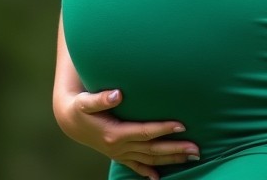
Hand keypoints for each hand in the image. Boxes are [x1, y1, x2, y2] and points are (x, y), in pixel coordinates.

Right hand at [54, 87, 199, 179]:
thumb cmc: (80, 107)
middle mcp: (119, 147)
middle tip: (196, 149)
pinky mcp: (118, 154)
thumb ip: (101, 99)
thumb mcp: (86, 101)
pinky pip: (136, 166)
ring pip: (149, 159)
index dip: (163, 128)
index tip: (182, 125)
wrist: (70, 121)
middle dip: (175, 149)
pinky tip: (158, 177)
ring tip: (190, 157)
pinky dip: (148, 171)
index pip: (145, 132)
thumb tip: (118, 94)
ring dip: (170, 159)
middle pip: (152, 149)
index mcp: (115, 133)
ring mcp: (119, 153)